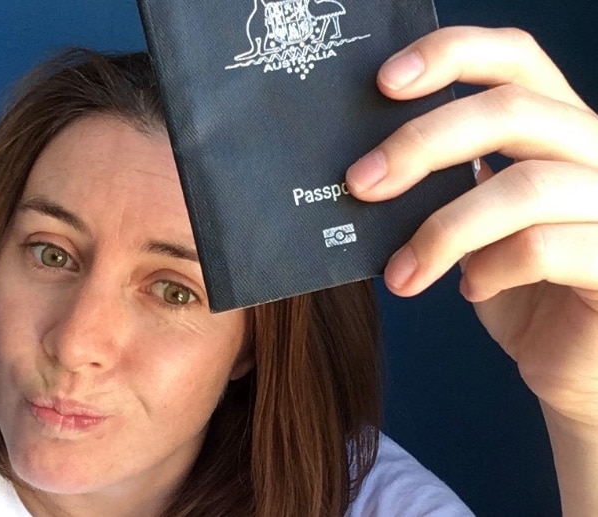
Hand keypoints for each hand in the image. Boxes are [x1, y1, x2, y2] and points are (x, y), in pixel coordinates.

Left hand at [346, 26, 597, 428]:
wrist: (569, 359)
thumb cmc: (516, 286)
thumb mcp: (475, 223)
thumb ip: (446, 184)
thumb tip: (370, 167)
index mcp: (556, 130)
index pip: (515, 58)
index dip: (451, 54)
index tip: (385, 82)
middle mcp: (595, 153)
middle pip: (511, 111)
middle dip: (421, 144)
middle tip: (361, 183)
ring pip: (524, 188)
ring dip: (442, 231)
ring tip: (402, 272)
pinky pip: (542, 248)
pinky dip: (490, 268)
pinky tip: (471, 288)